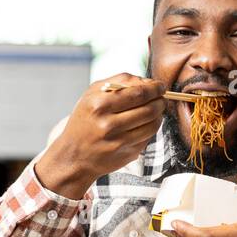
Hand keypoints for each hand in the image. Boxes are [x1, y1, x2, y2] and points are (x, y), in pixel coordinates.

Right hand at [35, 73, 167, 198]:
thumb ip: (119, 82)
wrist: (74, 155)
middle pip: (149, 109)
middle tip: (162, 97)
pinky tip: (147, 123)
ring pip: (152, 124)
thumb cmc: (86, 119)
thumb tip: (148, 81)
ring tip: (157, 109)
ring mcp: (119, 142)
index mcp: (99, 105)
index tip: (160, 85)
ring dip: (160, 115)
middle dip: (160, 101)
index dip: (155, 88)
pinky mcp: (127, 154)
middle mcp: (108, 124)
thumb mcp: (93, 95)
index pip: (138, 93)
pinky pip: (148, 137)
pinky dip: (152, 128)